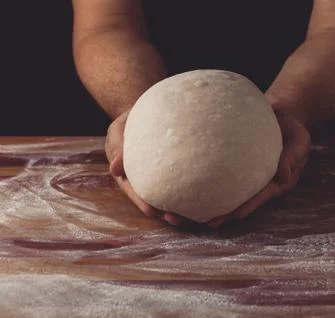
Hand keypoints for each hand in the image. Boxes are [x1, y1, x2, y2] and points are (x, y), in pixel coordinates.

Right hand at [105, 111, 183, 225]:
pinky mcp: (174, 166)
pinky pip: (180, 178)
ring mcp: (158, 172)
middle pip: (152, 196)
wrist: (149, 110)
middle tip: (175, 219)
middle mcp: (143, 176)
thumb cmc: (130, 120)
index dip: (142, 201)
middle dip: (162, 210)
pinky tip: (202, 194)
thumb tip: (115, 169)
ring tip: (191, 215)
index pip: (134, 189)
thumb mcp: (118, 130)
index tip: (151, 212)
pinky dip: (189, 188)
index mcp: (127, 171)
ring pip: (167, 191)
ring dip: (177, 204)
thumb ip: (117, 146)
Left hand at [207, 109, 310, 227]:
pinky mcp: (238, 165)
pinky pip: (225, 176)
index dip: (250, 205)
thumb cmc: (293, 130)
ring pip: (231, 192)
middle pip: (243, 200)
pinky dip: (211, 183)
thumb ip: (293, 157)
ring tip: (199, 215)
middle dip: (228, 212)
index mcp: (277, 181)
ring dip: (215, 203)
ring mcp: (249, 175)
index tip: (237, 215)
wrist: (281, 116)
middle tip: (210, 223)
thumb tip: (284, 176)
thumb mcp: (300, 140)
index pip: (262, 195)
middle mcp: (261, 182)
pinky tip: (195, 189)